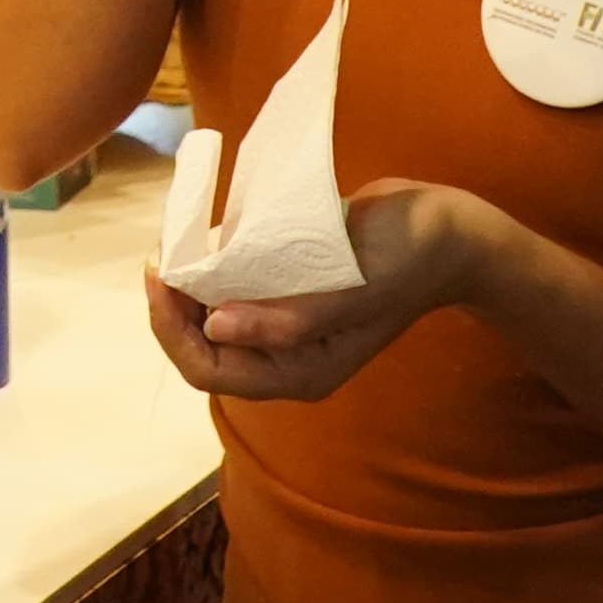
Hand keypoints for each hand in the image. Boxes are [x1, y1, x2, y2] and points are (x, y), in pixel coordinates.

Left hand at [142, 181, 487, 403]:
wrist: (444, 229)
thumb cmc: (404, 260)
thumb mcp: (353, 292)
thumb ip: (288, 320)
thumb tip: (217, 325)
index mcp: (300, 373)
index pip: (209, 370)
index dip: (171, 328)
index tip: (157, 273)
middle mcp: (285, 358)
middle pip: (201, 349)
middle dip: (170, 308)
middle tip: (159, 255)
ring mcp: (285, 326)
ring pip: (210, 319)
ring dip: (185, 287)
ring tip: (174, 241)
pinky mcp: (286, 294)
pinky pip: (231, 292)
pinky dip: (209, 268)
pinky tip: (199, 237)